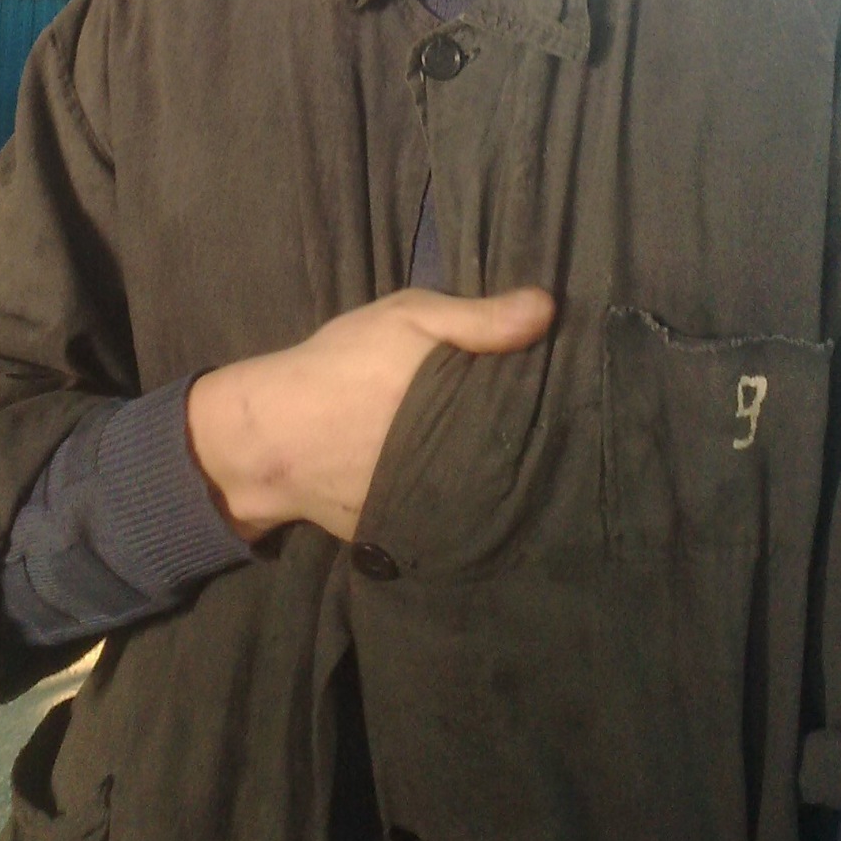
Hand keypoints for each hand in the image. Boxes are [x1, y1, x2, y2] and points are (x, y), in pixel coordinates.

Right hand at [186, 286, 555, 542]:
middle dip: (531, 440)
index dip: (553, 402)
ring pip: (494, 489)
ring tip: (524, 454)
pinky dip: (469, 500)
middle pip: (519, 456)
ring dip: (504, 474)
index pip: (535, 415)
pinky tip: (479, 483)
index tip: (569, 388)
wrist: (271, 439)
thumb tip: (549, 307)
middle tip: (551, 421)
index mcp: (468, 413)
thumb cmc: (340, 366)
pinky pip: (459, 514)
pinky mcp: (417, 533)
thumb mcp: (406, 318)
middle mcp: (465, 467)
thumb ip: (477, 318)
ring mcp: (442, 507)